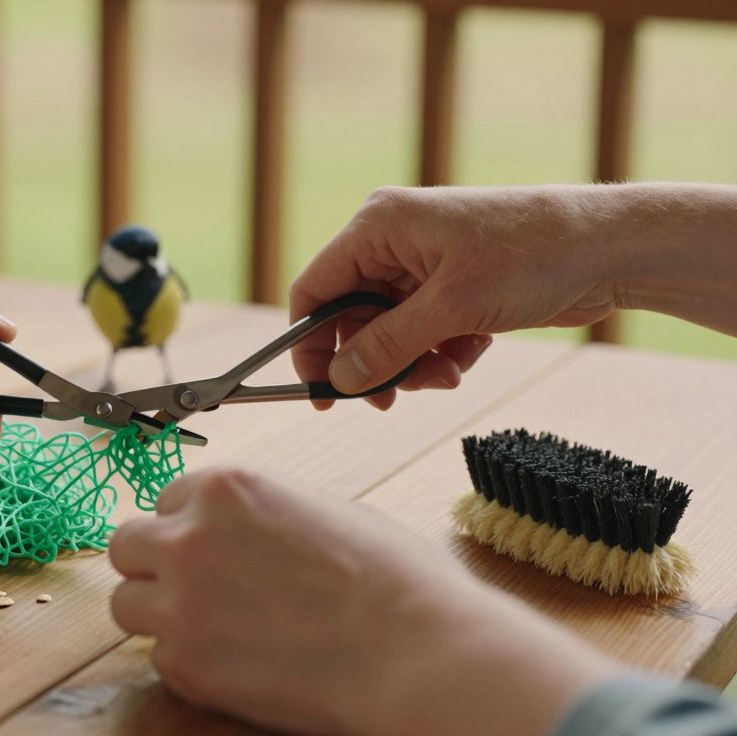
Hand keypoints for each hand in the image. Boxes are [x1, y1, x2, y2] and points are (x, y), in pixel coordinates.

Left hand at [108, 467, 617, 734]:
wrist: (415, 650)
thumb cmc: (391, 579)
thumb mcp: (319, 510)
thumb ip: (257, 514)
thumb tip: (238, 529)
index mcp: (225, 489)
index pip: (167, 501)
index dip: (188, 528)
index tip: (210, 550)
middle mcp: (189, 538)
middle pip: (127, 546)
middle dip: (155, 565)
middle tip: (192, 588)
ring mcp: (180, 602)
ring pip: (126, 603)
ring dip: (159, 613)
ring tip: (209, 627)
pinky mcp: (186, 663)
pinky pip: (159, 657)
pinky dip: (187, 661)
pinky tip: (236, 660)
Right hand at [290, 185, 625, 410]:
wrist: (609, 247)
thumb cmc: (531, 254)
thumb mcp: (451, 308)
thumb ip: (387, 346)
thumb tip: (340, 380)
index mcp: (378, 226)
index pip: (315, 289)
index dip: (309, 344)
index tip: (319, 391)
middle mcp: (393, 241)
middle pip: (351, 317)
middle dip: (373, 361)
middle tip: (388, 400)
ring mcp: (423, 264)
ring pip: (388, 332)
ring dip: (411, 364)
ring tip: (446, 376)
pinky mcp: (452, 287)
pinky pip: (422, 333)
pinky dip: (439, 354)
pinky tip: (468, 357)